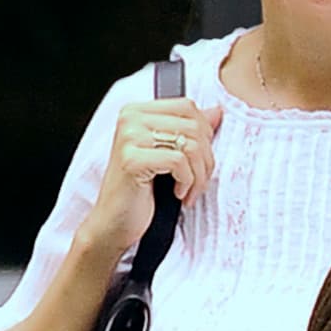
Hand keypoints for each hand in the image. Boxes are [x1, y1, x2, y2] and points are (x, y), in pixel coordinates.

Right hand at [83, 97, 223, 256]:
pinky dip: (187, 182)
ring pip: (190, 144)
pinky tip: (178, 194)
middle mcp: (130, 119)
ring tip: (190, 191)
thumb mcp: (169, 157)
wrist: (114, 224)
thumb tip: (217, 111)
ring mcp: (129, 137)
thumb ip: (190, 131)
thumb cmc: (141, 193)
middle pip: (193, 125)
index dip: (205, 134)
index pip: (188, 106)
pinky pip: (179, 162)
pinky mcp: (132, 160)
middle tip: (198, 182)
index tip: (200, 159)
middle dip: (206, 159)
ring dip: (199, 174)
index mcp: (137, 112)